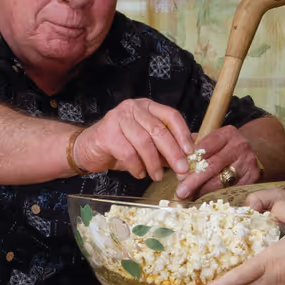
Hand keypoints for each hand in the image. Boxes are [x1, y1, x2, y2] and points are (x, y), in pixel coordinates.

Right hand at [73, 99, 195, 180]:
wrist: (89, 148)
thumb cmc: (121, 145)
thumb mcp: (148, 143)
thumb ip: (169, 145)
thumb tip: (196, 152)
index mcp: (148, 107)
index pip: (172, 116)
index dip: (183, 135)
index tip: (191, 153)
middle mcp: (134, 108)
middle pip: (159, 130)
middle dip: (173, 153)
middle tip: (182, 170)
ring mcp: (119, 118)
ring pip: (144, 142)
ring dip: (154, 163)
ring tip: (157, 176)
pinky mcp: (107, 133)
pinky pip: (128, 153)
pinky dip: (137, 166)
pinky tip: (140, 173)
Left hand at [172, 125, 262, 199]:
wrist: (248, 152)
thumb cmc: (223, 148)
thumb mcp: (211, 140)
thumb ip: (194, 147)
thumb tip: (175, 160)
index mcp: (227, 133)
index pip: (206, 146)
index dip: (191, 161)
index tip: (179, 174)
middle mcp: (240, 146)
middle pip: (214, 165)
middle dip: (195, 180)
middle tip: (180, 192)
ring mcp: (248, 162)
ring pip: (223, 180)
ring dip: (204, 191)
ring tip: (190, 197)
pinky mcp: (253, 177)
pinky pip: (231, 190)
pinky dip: (216, 196)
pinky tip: (205, 199)